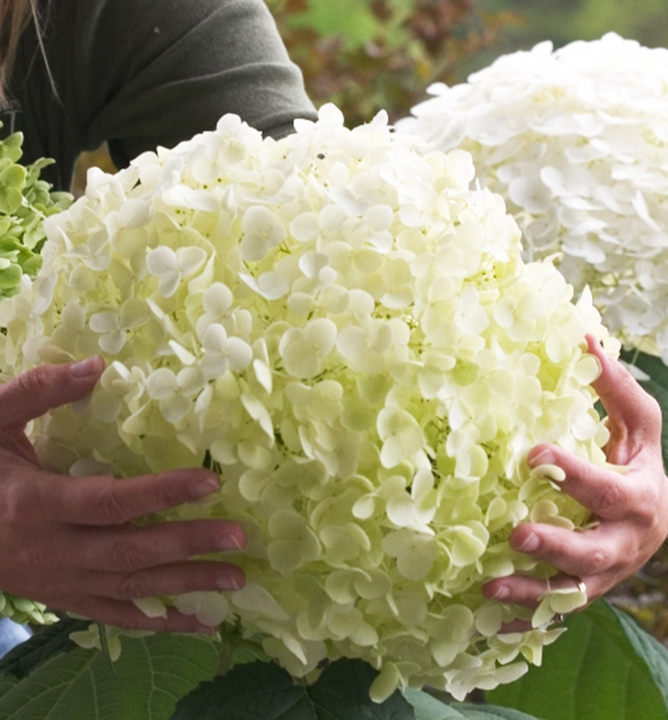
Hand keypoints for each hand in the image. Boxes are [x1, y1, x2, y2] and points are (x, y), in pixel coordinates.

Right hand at [0, 358, 245, 632]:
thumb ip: (39, 392)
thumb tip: (97, 365)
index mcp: (36, 504)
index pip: (110, 502)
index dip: (162, 492)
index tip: (210, 482)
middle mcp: (52, 550)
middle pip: (131, 551)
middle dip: (188, 545)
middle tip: (239, 537)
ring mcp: (59, 582)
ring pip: (131, 590)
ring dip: (186, 587)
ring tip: (236, 580)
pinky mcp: (63, 599)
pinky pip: (116, 617)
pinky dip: (159, 623)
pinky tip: (199, 623)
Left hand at [483, 335, 667, 610]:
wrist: (655, 521)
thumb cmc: (638, 466)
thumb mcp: (639, 428)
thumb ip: (614, 388)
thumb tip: (582, 335)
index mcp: (637, 500)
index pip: (606, 488)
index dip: (574, 473)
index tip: (533, 454)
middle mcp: (623, 545)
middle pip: (593, 554)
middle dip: (556, 546)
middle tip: (515, 535)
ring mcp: (604, 577)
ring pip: (570, 594)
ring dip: (530, 594)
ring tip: (488, 590)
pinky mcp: (584, 594)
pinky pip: (554, 615)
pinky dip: (525, 622)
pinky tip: (487, 624)